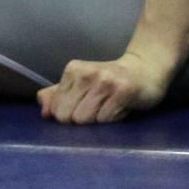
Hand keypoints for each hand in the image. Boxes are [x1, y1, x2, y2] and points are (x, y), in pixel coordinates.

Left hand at [37, 53, 167, 124]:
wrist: (146, 69)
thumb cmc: (110, 81)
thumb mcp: (82, 84)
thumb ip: (59, 94)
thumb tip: (42, 108)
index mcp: (73, 70)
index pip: (57, 109)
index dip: (69, 115)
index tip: (84, 105)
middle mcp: (87, 74)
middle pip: (69, 117)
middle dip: (82, 119)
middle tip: (98, 107)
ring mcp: (105, 81)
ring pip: (86, 119)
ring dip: (99, 119)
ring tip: (109, 106)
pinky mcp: (122, 92)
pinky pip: (106, 119)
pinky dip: (113, 118)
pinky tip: (121, 107)